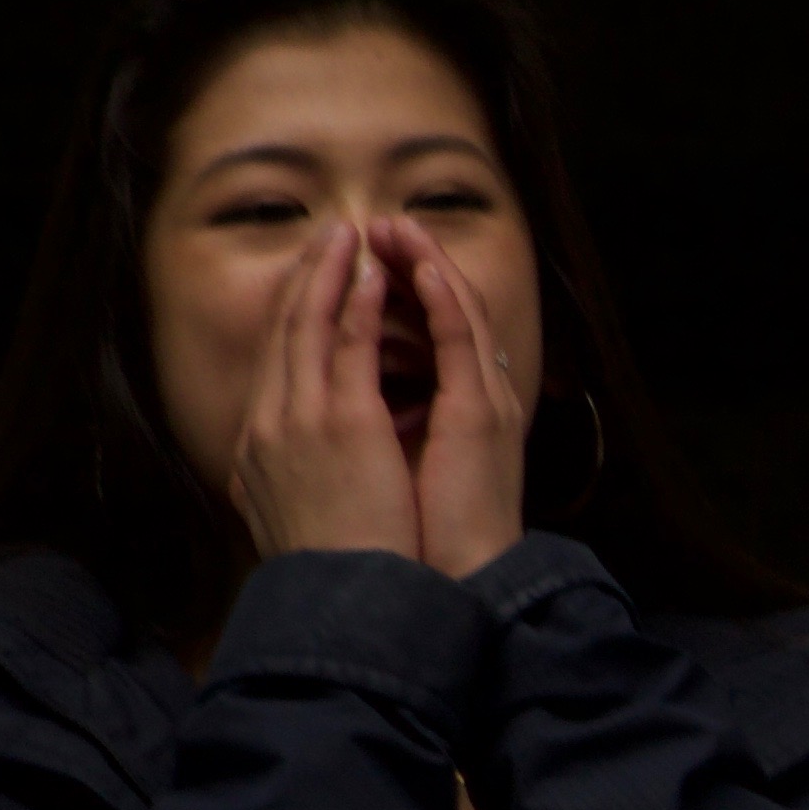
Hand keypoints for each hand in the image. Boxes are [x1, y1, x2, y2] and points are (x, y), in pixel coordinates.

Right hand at [232, 223, 426, 562]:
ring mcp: (296, 421)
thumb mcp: (291, 522)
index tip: (306, 288)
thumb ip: (287, 485)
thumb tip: (283, 476)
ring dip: (325, 275)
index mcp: (255, 455)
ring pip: (304, 327)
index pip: (270, 370)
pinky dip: (353, 302)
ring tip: (344, 236)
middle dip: (302, 283)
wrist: (343, 605)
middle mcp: (265, 429)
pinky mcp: (339, 421)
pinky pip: (343, 343)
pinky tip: (367, 272)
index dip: (288, 322)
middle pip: (278, 337)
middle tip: (324, 239)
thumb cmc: (333, 576)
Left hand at [373, 219, 531, 579]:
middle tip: (370, 223)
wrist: (446, 586)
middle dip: (403, 262)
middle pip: (440, 309)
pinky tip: (418, 264)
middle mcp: (473, 396)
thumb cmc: (413, 543)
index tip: (351, 261)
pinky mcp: (482, 412)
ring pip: (456, 309)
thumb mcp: (382, 472)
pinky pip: (462, 338)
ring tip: (394, 225)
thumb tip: (325, 413)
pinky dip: (441, 296)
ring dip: (425, 260)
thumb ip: (368, 434)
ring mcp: (483, 401)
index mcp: (449, 411)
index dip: (388, 292)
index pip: (419, 333)